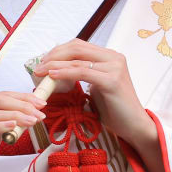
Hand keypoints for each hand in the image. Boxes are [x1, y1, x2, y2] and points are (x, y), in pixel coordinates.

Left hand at [34, 40, 154, 149]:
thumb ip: (84, 74)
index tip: (43, 62)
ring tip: (40, 72)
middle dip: (54, 55)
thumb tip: (58, 70)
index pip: (79, 45)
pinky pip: (83, 72)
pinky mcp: (112, 80)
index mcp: (109, 56)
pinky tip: (53, 76)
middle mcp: (113, 57)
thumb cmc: (114, 109)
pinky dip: (65, 72)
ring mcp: (114, 67)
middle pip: (76, 47)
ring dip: (55, 64)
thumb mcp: (96, 87)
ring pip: (78, 58)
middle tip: (38, 67)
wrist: (134, 126)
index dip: (58, 51)